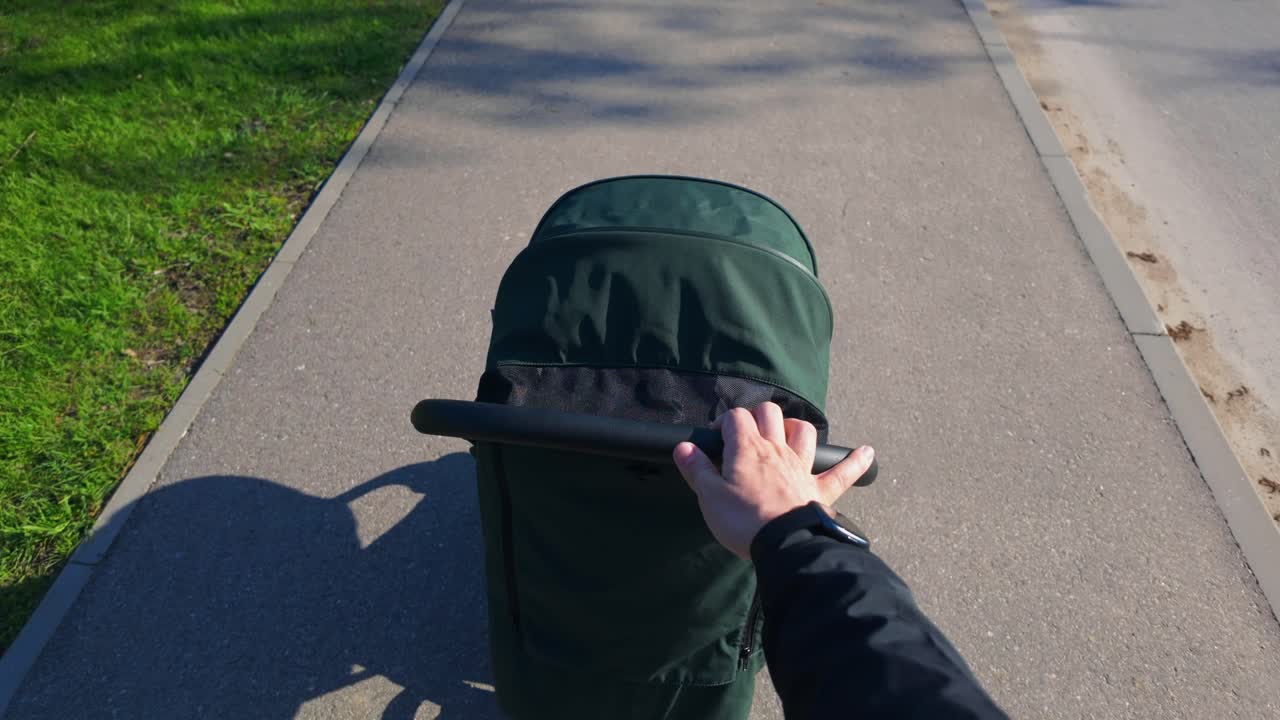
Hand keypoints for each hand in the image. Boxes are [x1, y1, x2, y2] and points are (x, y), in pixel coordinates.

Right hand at [672, 403, 874, 558]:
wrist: (785, 545)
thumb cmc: (743, 520)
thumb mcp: (710, 497)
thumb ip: (696, 469)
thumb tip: (683, 447)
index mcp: (747, 449)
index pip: (736, 418)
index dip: (724, 423)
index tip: (716, 440)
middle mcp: (777, 450)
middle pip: (770, 414)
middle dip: (758, 416)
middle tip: (747, 435)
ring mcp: (801, 468)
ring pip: (804, 432)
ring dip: (796, 428)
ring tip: (788, 434)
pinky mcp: (821, 491)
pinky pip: (843, 473)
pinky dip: (855, 462)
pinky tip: (866, 453)